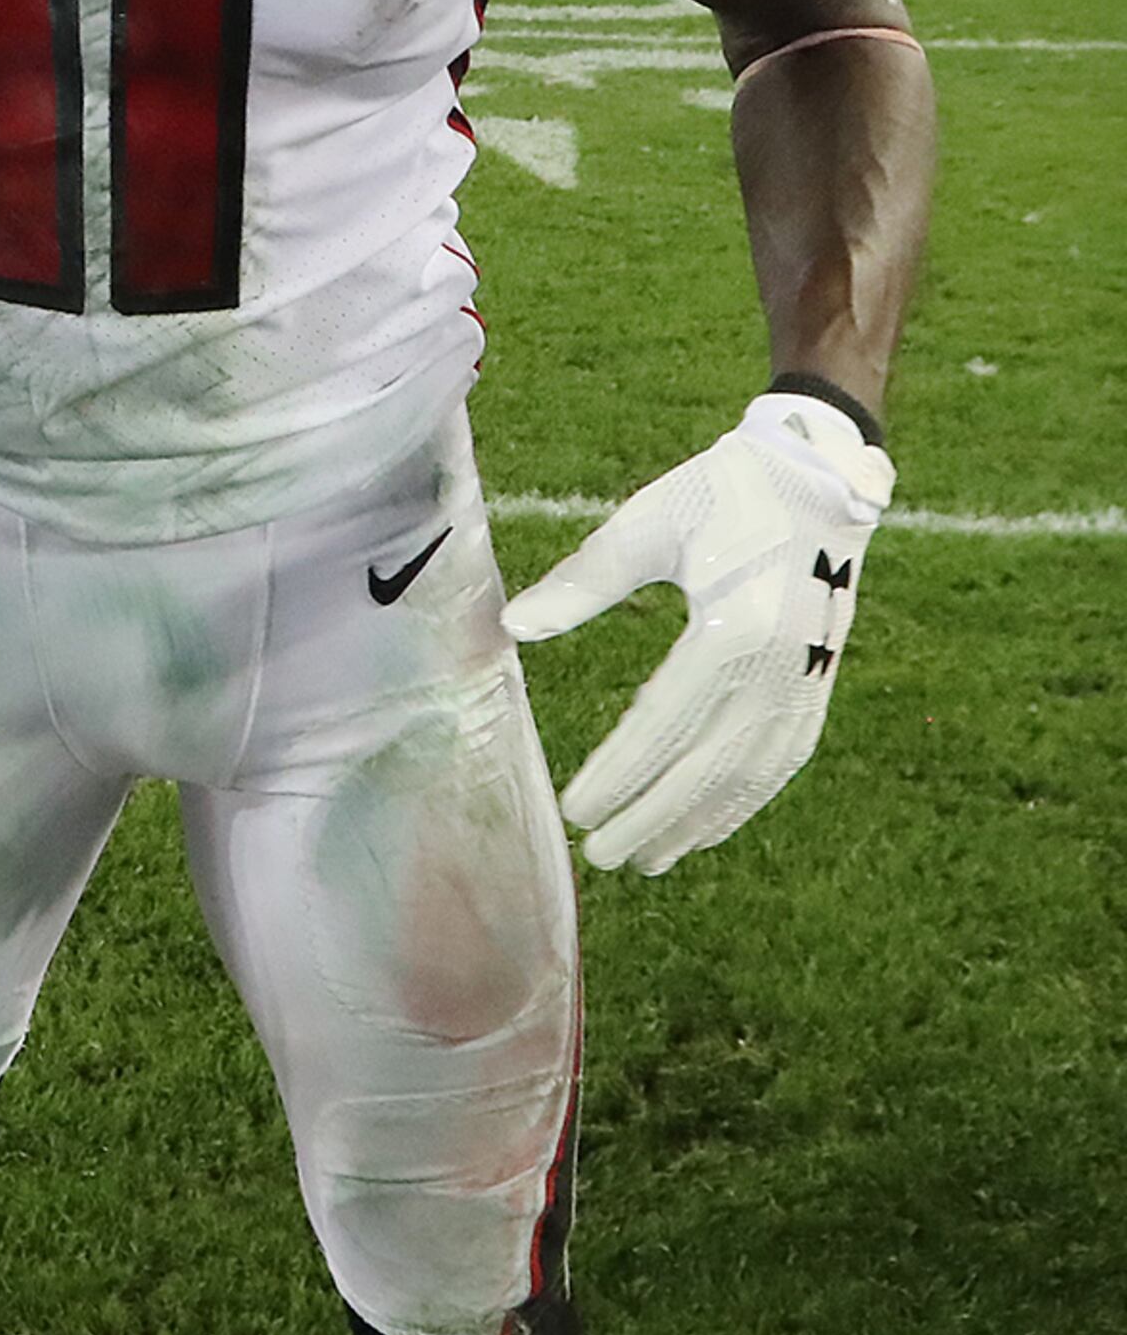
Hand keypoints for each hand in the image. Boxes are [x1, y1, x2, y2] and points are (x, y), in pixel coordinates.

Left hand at [501, 392, 893, 873]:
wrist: (819, 475)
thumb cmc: (720, 493)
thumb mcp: (647, 524)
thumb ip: (583, 581)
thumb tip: (515, 628)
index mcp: (737, 628)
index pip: (667, 722)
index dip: (622, 773)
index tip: (577, 809)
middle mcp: (781, 667)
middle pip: (710, 766)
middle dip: (654, 817)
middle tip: (600, 855)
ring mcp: (809, 681)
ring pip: (750, 775)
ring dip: (697, 822)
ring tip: (648, 859)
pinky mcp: (820, 684)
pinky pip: (781, 760)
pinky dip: (743, 801)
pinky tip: (707, 827)